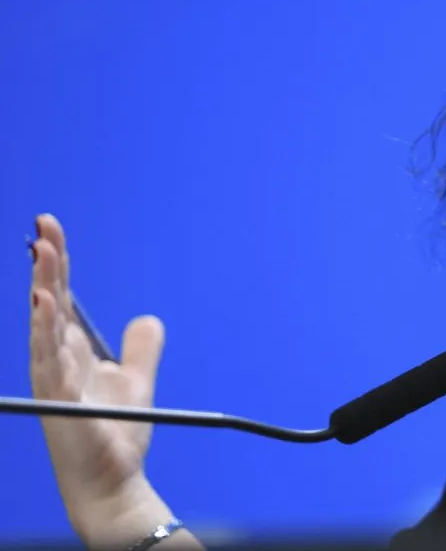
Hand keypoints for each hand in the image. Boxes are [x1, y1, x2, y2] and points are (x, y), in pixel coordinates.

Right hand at [28, 213, 186, 546]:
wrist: (112, 478)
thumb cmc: (116, 433)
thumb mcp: (136, 381)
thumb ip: (140, 349)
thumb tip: (146, 318)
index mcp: (71, 350)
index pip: (62, 296)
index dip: (58, 262)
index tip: (50, 228)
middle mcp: (56, 358)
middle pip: (49, 299)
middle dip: (48, 261)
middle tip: (45, 223)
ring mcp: (53, 376)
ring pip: (44, 320)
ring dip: (44, 284)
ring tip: (43, 251)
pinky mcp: (57, 397)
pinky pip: (48, 355)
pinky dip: (45, 326)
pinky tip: (45, 300)